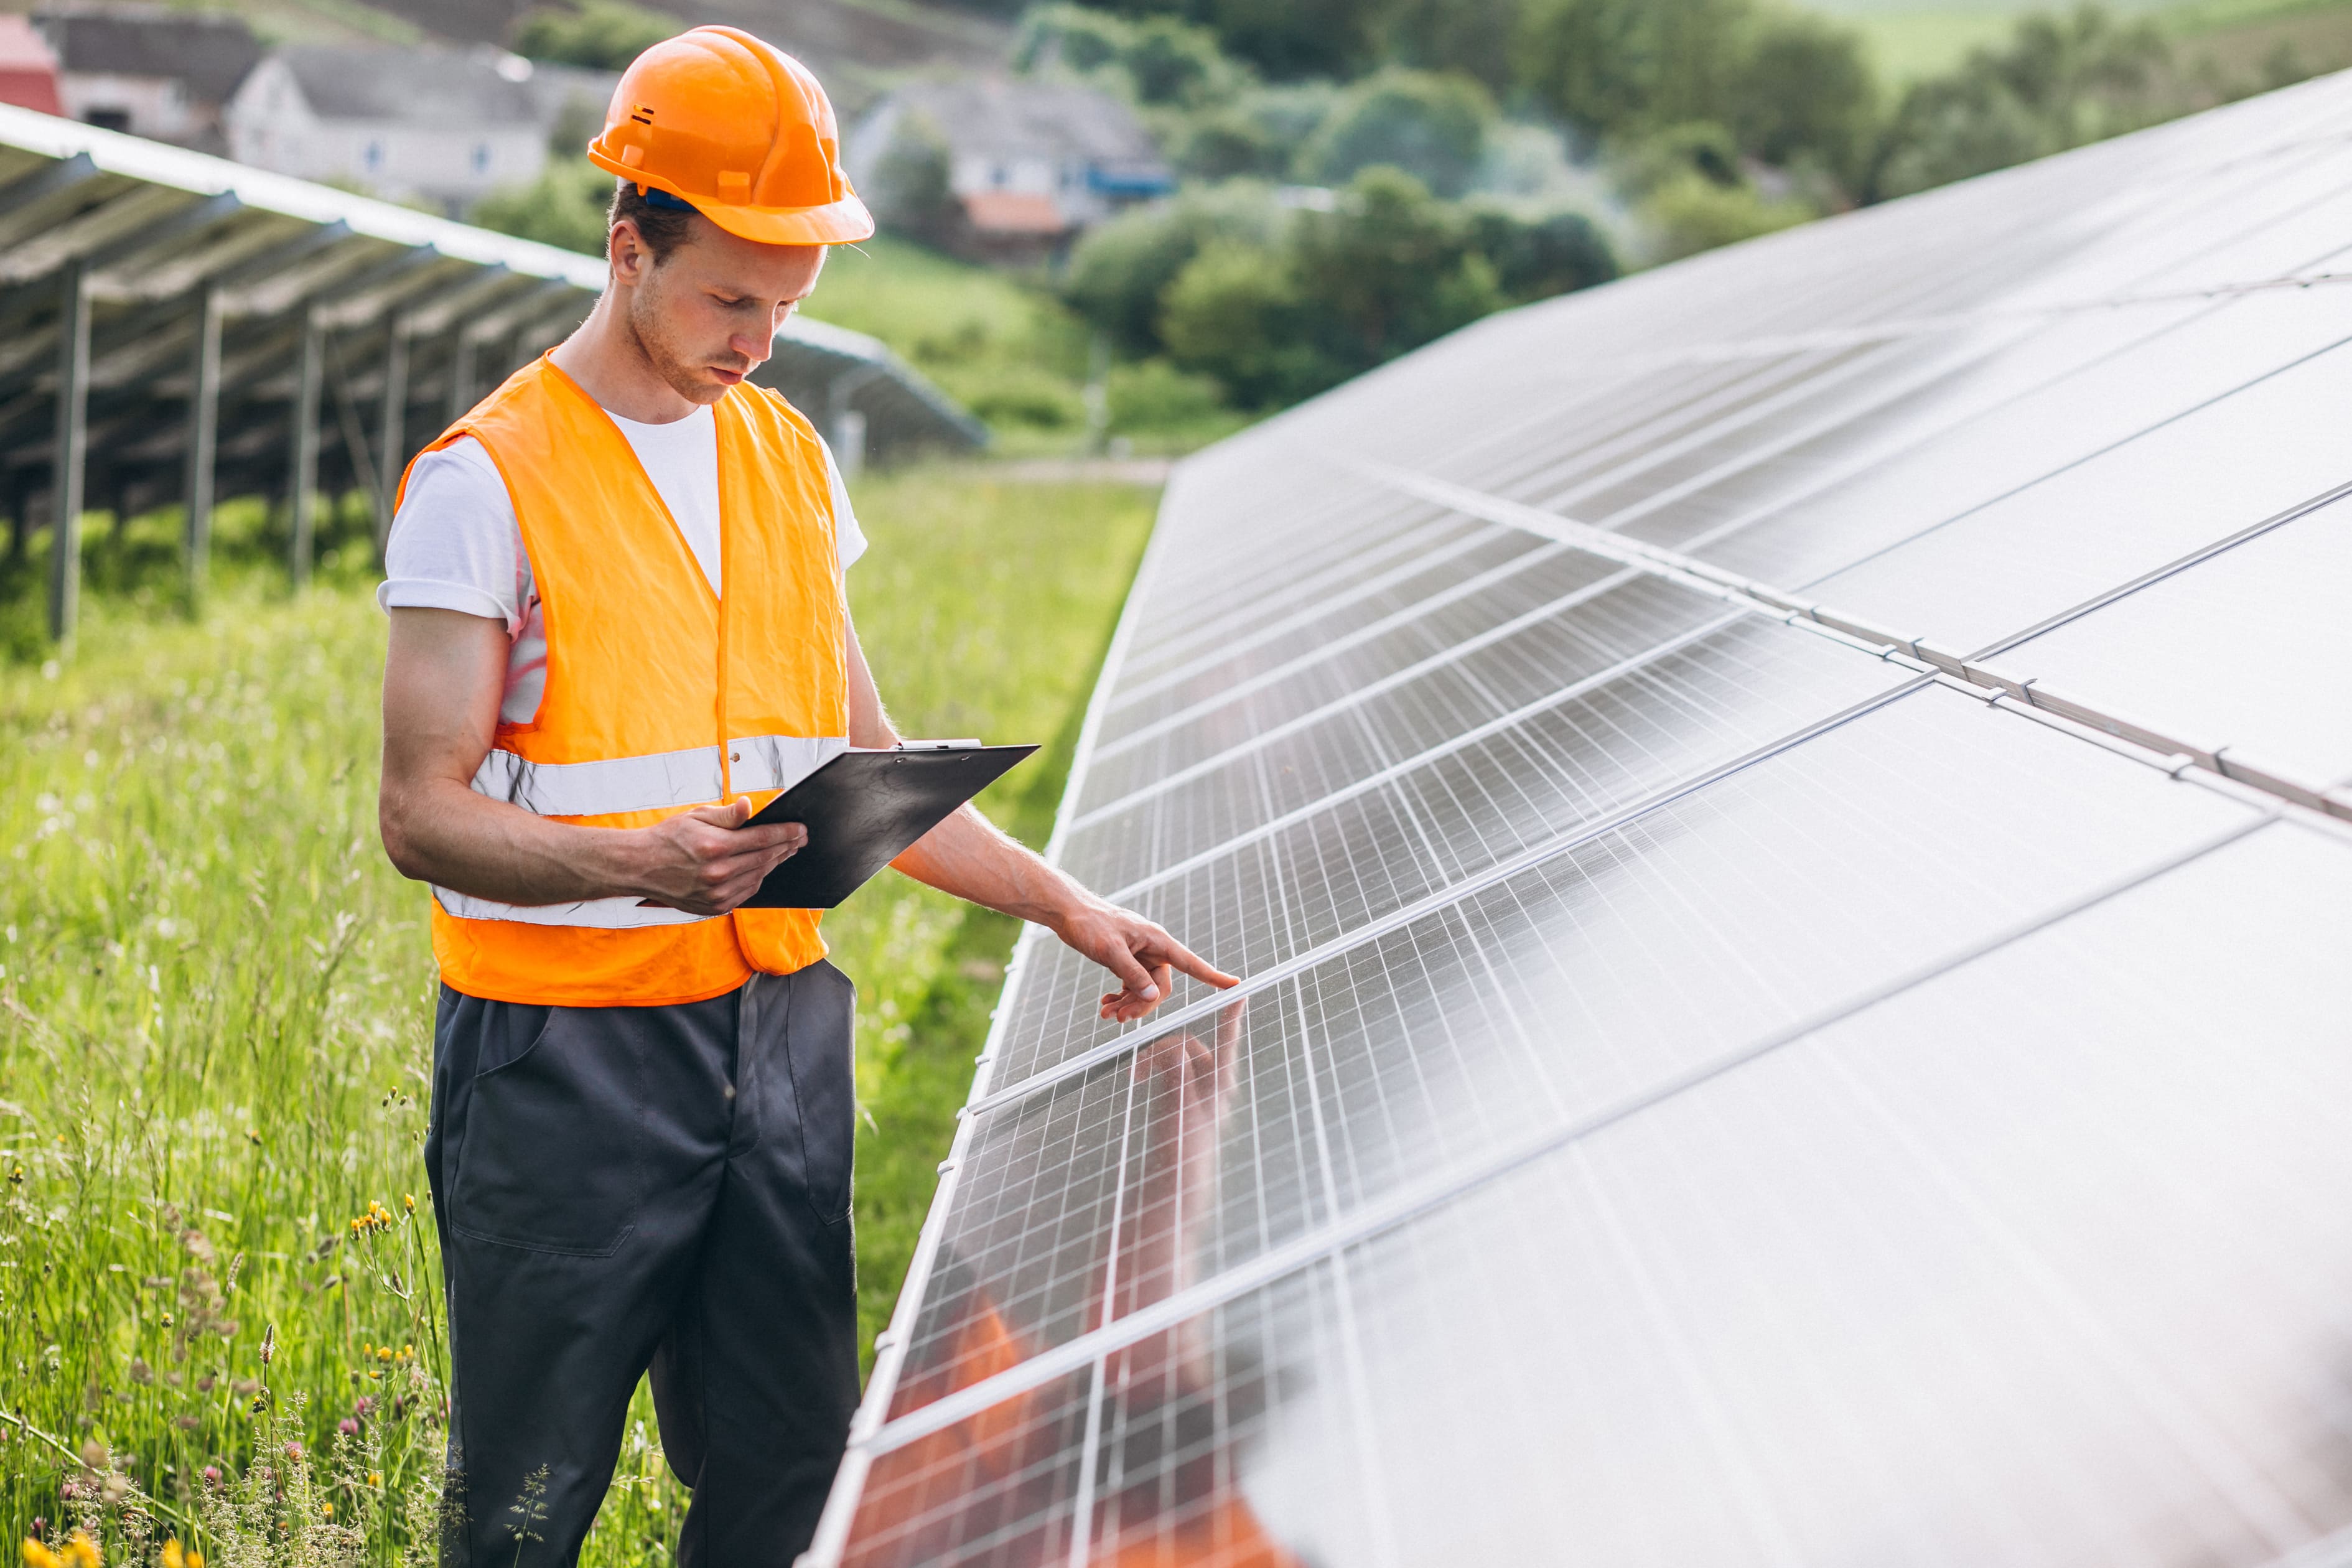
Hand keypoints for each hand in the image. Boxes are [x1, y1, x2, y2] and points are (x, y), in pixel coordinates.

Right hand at [630, 797, 806, 915]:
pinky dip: (758, 879)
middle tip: (799, 839)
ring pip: (758, 877)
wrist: (640, 867)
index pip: (762, 838)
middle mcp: (717, 873)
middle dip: (785, 847)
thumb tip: (749, 806)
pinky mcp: (714, 906)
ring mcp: (716, 893)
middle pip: (764, 858)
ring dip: (774, 863)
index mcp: (715, 847)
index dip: (785, 833)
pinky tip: (764, 868)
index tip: (800, 829)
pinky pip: (746, 892)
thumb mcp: (696, 816)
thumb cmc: (669, 838)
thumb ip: (727, 815)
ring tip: (785, 851)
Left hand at [1050, 896, 1238, 1022]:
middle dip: (1142, 1005)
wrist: (1070, 913)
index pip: (1191, 963)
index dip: (1213, 976)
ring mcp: (1140, 955)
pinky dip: (1121, 997)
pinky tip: (1106, 1005)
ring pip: (1144, 989)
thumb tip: (1153, 998)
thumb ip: (1132, 975)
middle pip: (1160, 987)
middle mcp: (1153, 949)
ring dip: (1128, 1004)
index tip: (1235, 985)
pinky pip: (1132, 985)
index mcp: (1157, 941)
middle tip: (1119, 1018)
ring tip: (1106, 1014)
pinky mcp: (1126, 960)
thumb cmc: (1091, 925)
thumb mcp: (1110, 951)